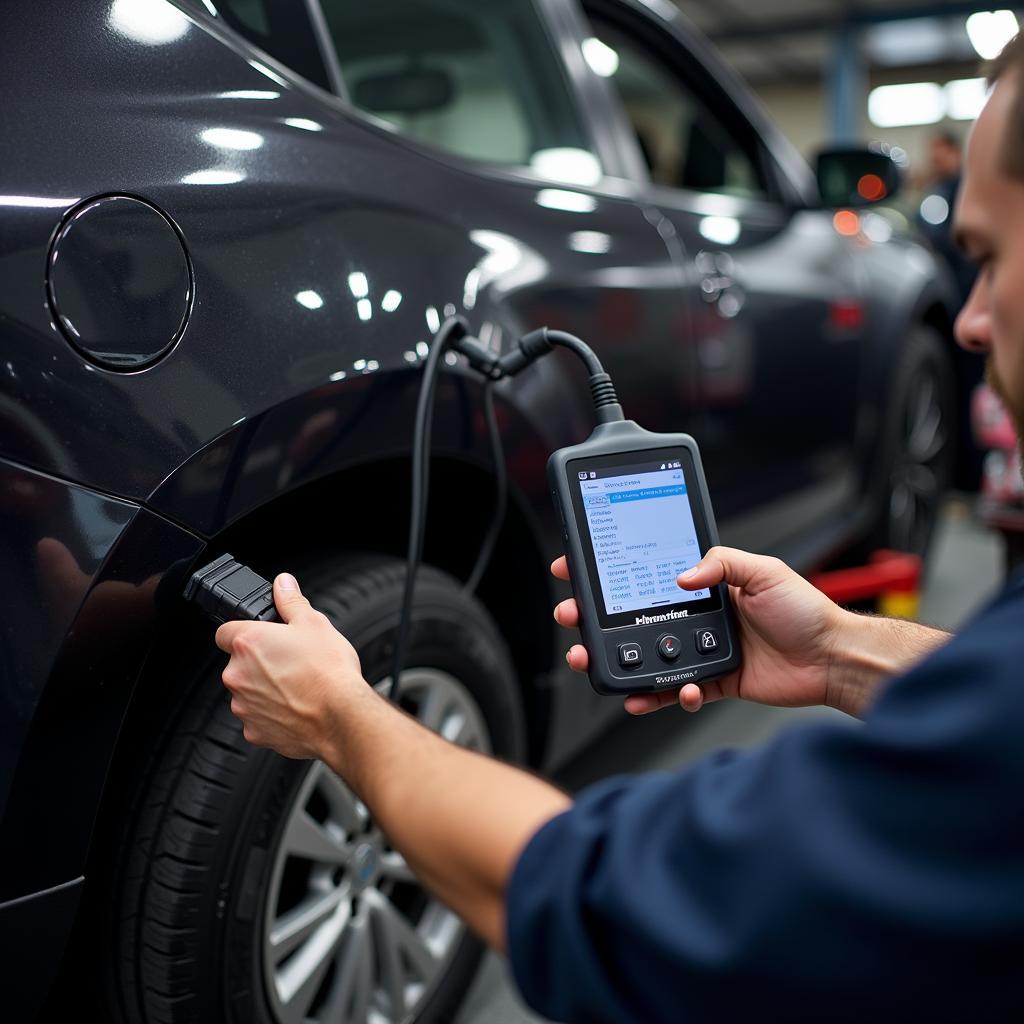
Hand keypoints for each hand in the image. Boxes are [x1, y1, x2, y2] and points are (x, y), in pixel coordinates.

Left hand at [216, 574, 365, 758]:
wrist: (340, 716)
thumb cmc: (328, 672)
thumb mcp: (314, 623)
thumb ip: (291, 601)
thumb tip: (283, 584)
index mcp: (248, 643)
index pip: (225, 631)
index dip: (242, 631)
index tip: (260, 636)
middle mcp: (238, 674)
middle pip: (238, 663)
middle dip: (259, 662)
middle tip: (289, 661)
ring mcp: (243, 705)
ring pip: (247, 691)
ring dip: (264, 688)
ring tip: (296, 685)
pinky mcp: (254, 731)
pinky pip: (257, 718)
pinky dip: (272, 713)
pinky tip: (296, 706)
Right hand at [552, 547, 847, 716]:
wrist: (832, 658)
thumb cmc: (806, 611)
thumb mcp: (763, 570)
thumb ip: (719, 564)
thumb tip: (681, 576)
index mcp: (706, 586)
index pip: (648, 574)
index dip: (610, 571)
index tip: (576, 568)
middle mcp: (698, 617)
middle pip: (635, 618)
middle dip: (597, 619)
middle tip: (573, 619)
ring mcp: (702, 650)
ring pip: (648, 656)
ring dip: (618, 661)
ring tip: (596, 662)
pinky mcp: (712, 681)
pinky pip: (674, 690)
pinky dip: (656, 696)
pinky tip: (643, 696)